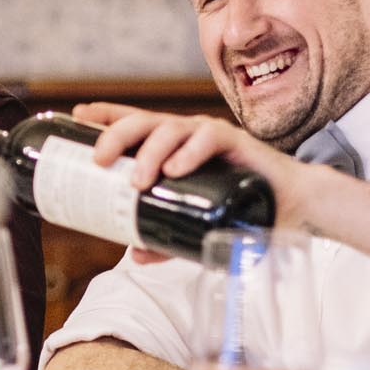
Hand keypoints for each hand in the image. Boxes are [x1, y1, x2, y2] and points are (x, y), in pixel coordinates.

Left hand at [70, 103, 313, 259]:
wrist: (291, 208)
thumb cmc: (241, 210)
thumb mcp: (195, 228)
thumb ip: (166, 239)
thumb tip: (137, 254)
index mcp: (172, 147)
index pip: (134, 123)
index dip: (105, 116)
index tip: (77, 115)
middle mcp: (188, 135)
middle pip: (144, 122)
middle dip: (116, 136)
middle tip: (99, 162)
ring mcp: (211, 136)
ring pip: (171, 128)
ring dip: (150, 152)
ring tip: (138, 180)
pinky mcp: (237, 144)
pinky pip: (209, 138)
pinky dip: (189, 153)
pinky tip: (175, 169)